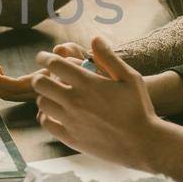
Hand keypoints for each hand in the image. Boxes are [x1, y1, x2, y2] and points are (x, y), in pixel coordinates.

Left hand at [0, 42, 86, 102]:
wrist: (101, 84)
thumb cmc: (92, 70)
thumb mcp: (84, 58)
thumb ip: (72, 52)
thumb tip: (59, 48)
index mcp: (45, 88)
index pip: (14, 89)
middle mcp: (39, 94)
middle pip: (7, 94)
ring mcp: (37, 94)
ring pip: (9, 93)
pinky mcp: (35, 90)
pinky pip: (13, 89)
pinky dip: (2, 79)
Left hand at [31, 37, 162, 169]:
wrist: (142, 143)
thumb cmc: (138, 107)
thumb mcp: (130, 77)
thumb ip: (109, 57)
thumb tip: (95, 38)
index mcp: (87, 83)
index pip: (55, 64)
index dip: (44, 57)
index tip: (42, 56)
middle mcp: (74, 100)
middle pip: (41, 83)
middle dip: (40, 76)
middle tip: (45, 76)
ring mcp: (70, 120)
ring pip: (41, 103)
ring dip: (43, 95)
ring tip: (52, 95)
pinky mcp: (70, 137)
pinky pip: (46, 123)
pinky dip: (45, 116)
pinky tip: (54, 113)